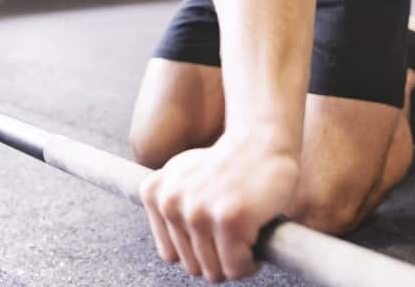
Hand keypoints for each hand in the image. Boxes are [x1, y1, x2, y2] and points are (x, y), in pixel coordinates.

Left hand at [139, 132, 298, 282]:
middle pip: (192, 266)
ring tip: (246, 241)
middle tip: (236, 242)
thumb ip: (170, 207)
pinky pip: (235, 267)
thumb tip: (171, 255)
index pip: (171, 254)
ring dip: (235, 264)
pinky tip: (256, 241)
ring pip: (214, 271)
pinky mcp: (228, 220)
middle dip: (218, 260)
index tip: (215, 240)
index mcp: (154, 193)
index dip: (197, 253)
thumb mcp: (183, 177)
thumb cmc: (227, 165)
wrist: (260, 142)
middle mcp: (170, 202)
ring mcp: (198, 212)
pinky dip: (250, 264)